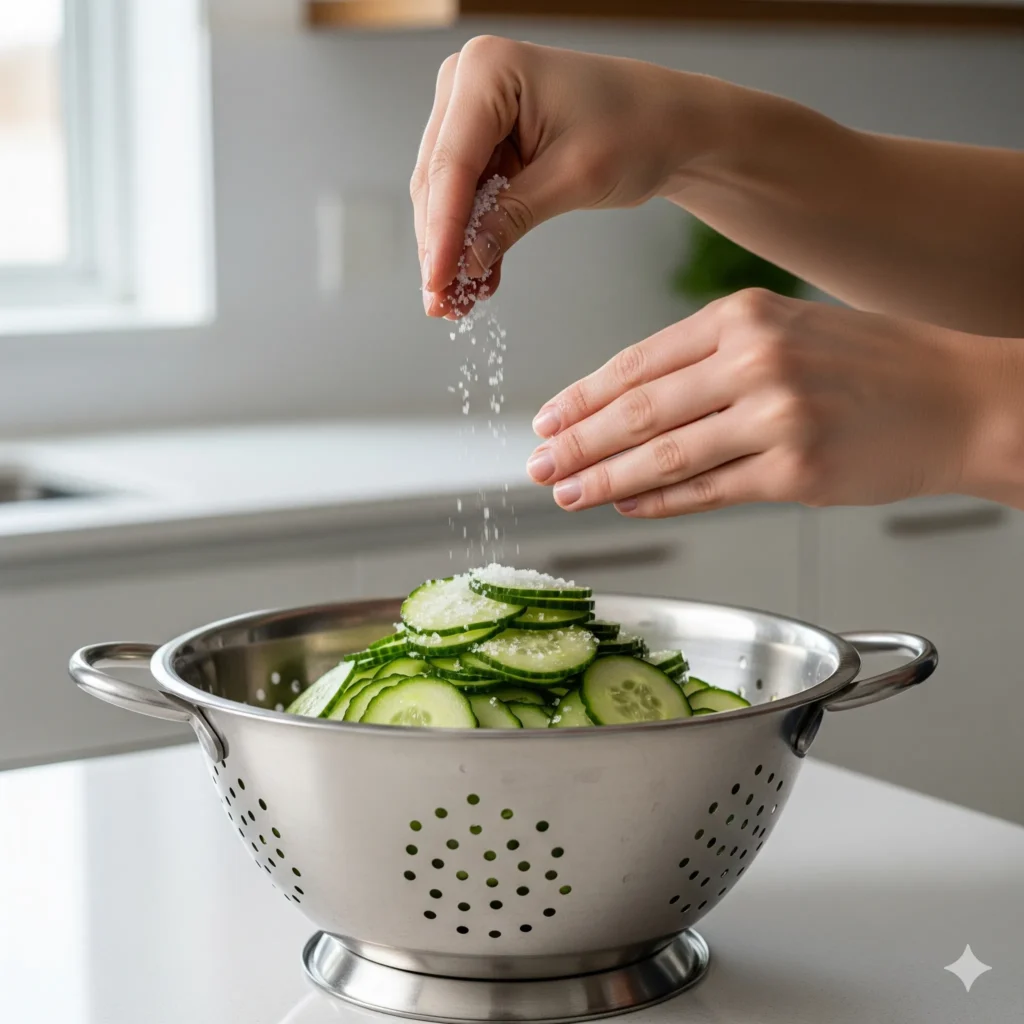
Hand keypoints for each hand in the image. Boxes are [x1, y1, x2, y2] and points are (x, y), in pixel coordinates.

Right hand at [411, 37, 694, 316]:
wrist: (670, 123)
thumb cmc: (638, 127)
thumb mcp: (575, 176)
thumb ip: (512, 217)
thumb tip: (464, 262)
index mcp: (488, 70)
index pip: (452, 164)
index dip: (441, 231)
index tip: (436, 282)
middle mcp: (469, 84)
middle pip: (439, 181)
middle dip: (441, 246)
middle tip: (442, 303)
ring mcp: (473, 113)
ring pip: (447, 196)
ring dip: (453, 249)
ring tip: (457, 302)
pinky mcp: (486, 143)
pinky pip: (469, 200)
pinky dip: (473, 240)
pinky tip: (477, 280)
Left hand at [526, 289, 1000, 516]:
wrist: (958, 399)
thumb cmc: (869, 365)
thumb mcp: (784, 331)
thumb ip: (707, 363)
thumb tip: (625, 406)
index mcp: (742, 317)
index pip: (637, 363)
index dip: (582, 398)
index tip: (547, 422)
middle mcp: (755, 361)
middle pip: (638, 411)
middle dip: (579, 444)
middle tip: (540, 466)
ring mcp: (777, 418)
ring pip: (666, 456)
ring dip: (607, 481)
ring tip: (568, 494)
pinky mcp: (798, 473)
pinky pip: (709, 492)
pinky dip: (661, 502)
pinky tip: (628, 507)